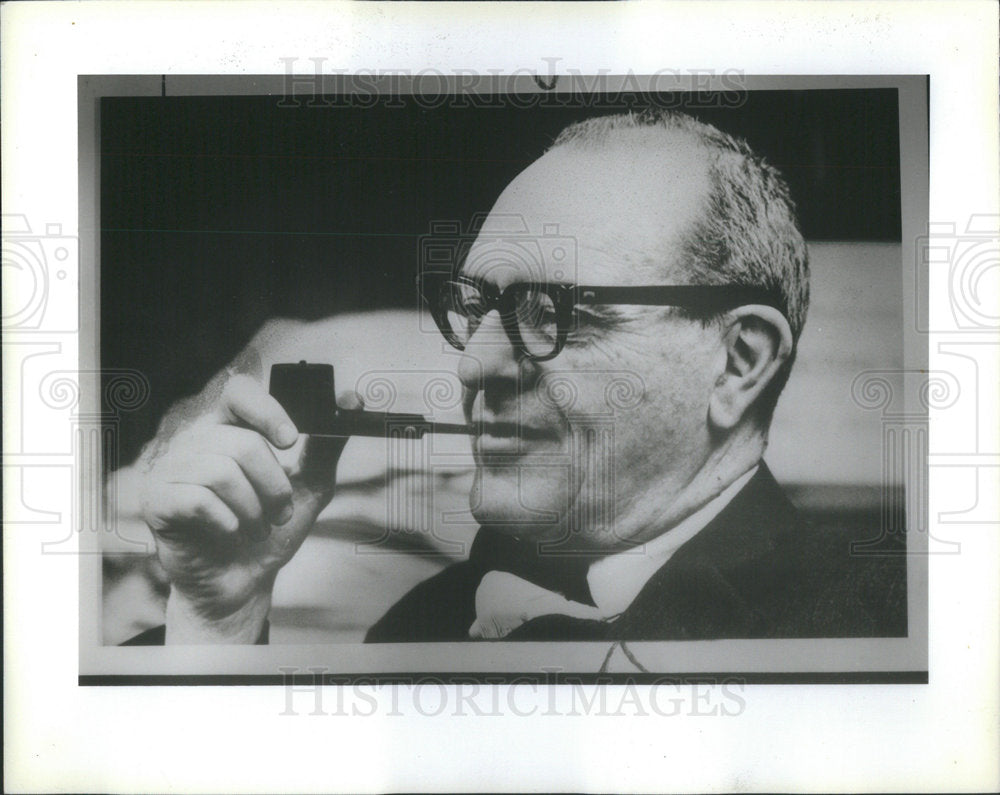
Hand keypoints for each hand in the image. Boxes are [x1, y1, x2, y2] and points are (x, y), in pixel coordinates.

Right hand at [139, 374, 357, 641]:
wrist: (245, 581)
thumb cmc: (272, 528)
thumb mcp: (311, 483)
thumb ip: (327, 443)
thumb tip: (352, 401)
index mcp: (230, 427)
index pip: (240, 391)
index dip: (266, 411)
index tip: (292, 442)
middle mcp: (196, 440)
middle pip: (243, 443)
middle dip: (274, 486)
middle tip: (280, 513)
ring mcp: (172, 468)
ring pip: (222, 472)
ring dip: (253, 510)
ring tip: (257, 528)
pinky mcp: (156, 500)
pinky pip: (197, 500)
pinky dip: (227, 523)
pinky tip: (230, 533)